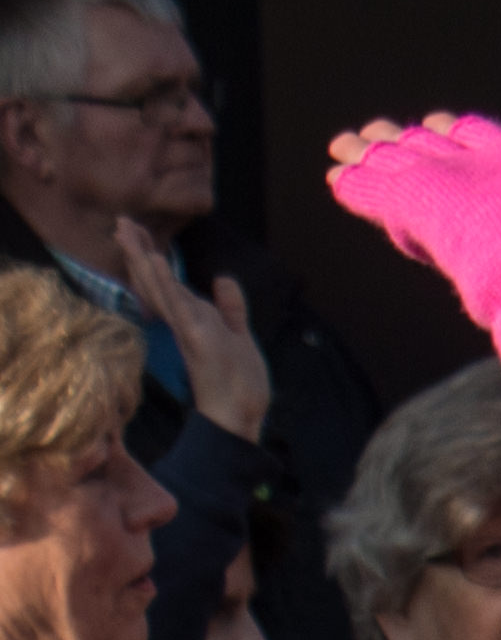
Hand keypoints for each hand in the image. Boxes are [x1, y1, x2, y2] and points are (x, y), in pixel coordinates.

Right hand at [111, 218, 268, 441]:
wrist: (240, 418)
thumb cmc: (238, 384)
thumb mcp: (239, 337)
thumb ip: (231, 308)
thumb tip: (222, 278)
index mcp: (193, 322)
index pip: (168, 285)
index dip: (151, 260)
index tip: (138, 234)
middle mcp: (185, 323)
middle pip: (156, 281)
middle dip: (139, 251)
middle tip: (121, 221)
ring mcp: (189, 330)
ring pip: (161, 289)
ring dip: (144, 260)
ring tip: (129, 232)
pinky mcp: (197, 339)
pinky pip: (179, 307)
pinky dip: (167, 284)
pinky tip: (155, 263)